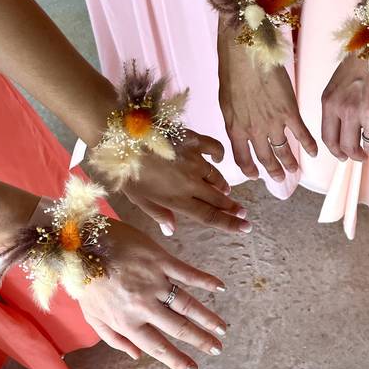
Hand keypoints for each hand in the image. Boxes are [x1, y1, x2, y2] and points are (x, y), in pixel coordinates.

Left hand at [78, 221, 227, 368]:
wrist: (79, 243)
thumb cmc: (84, 280)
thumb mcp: (92, 315)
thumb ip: (114, 339)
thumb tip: (137, 356)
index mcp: (126, 321)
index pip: (157, 347)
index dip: (177, 360)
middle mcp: (143, 305)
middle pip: (178, 328)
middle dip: (200, 340)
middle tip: (217, 349)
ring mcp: (153, 281)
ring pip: (187, 304)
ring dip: (207, 317)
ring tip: (222, 328)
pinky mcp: (159, 259)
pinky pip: (187, 273)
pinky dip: (205, 280)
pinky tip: (220, 287)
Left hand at [122, 131, 250, 235]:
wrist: (123, 138)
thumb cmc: (126, 172)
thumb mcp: (139, 199)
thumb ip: (159, 214)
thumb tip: (171, 230)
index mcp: (177, 200)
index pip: (210, 216)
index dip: (230, 224)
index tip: (246, 227)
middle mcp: (191, 183)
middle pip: (218, 199)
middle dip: (233, 207)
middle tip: (243, 212)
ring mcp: (194, 160)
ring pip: (216, 177)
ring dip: (222, 186)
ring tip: (225, 191)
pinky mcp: (194, 141)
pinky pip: (214, 148)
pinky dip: (218, 155)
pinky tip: (218, 158)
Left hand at [217, 27, 317, 181]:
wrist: (247, 54)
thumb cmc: (233, 71)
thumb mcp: (226, 100)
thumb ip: (235, 118)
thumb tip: (240, 125)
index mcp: (235, 128)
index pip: (242, 158)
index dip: (249, 169)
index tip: (255, 175)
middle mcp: (253, 131)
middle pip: (264, 159)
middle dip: (273, 171)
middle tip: (279, 179)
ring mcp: (273, 123)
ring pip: (283, 151)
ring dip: (290, 163)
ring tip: (295, 171)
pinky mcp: (289, 112)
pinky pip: (301, 135)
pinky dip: (309, 145)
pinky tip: (314, 152)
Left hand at [321, 55, 368, 160]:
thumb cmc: (366, 55)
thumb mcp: (340, 80)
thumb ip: (340, 102)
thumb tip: (345, 123)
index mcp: (331, 102)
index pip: (329, 139)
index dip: (338, 152)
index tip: (345, 155)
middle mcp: (347, 110)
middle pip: (348, 148)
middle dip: (358, 156)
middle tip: (366, 155)